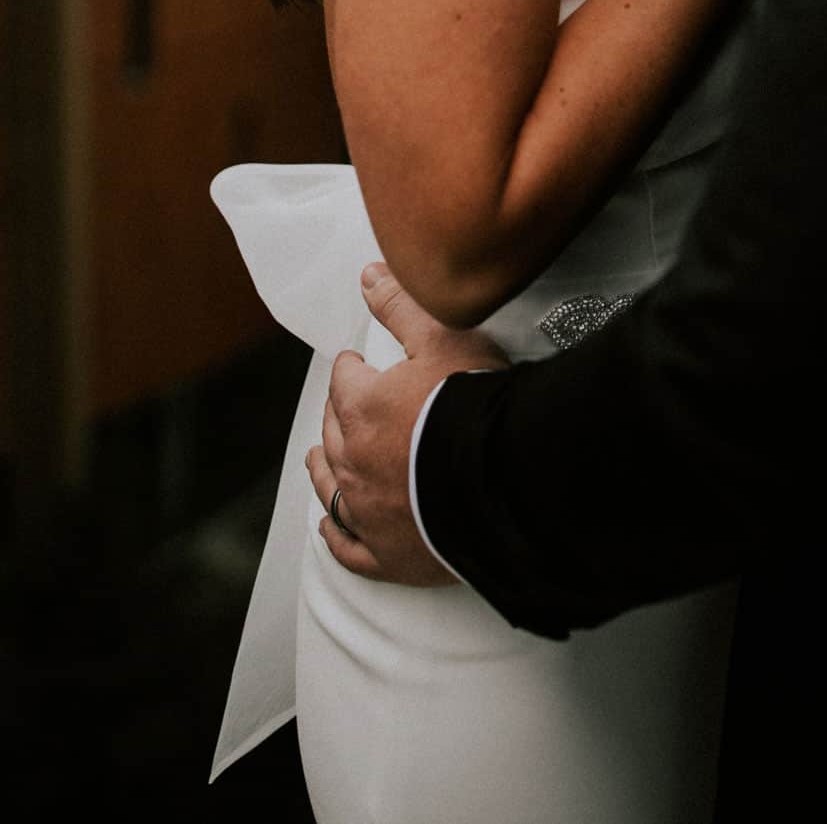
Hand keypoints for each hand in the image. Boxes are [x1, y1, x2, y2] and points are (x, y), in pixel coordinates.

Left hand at [306, 261, 507, 584]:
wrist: (504, 478)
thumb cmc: (474, 401)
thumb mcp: (442, 336)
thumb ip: (400, 306)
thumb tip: (368, 275)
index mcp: (360, 406)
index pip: (345, 378)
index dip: (353, 368)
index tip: (357, 365)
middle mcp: (352, 460)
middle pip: (334, 431)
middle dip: (336, 414)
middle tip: (344, 405)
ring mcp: (367, 511)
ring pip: (332, 487)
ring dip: (324, 469)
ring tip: (319, 458)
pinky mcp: (387, 553)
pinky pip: (349, 547)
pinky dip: (335, 536)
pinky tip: (329, 529)